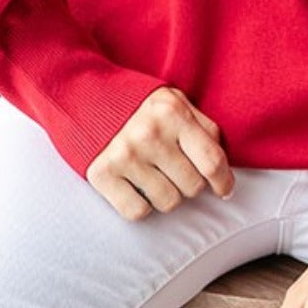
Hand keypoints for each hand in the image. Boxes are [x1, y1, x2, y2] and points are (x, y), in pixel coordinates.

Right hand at [85, 86, 234, 217]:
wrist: (83, 94)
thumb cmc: (138, 103)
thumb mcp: (175, 101)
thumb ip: (202, 127)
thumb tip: (224, 170)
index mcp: (173, 112)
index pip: (212, 160)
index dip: (224, 181)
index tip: (224, 190)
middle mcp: (150, 134)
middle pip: (192, 186)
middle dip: (190, 183)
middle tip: (175, 170)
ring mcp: (125, 155)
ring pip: (168, 203)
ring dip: (166, 195)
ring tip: (154, 175)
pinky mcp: (102, 173)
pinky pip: (138, 212)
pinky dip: (141, 205)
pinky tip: (134, 185)